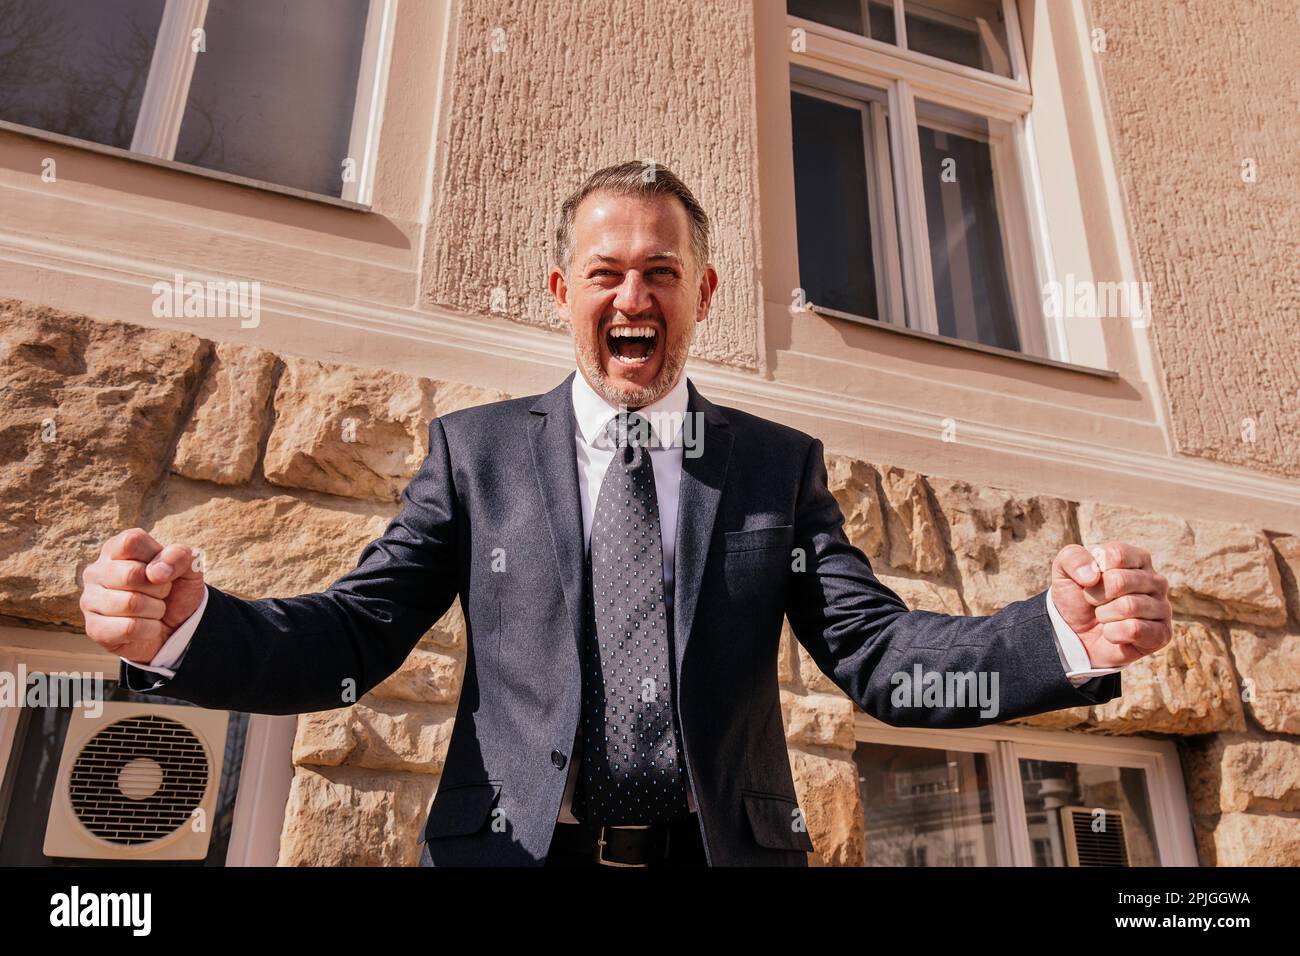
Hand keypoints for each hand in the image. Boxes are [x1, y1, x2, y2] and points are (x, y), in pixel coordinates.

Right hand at [80, 528, 205, 663]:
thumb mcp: (188, 568)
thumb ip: (179, 557)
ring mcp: (90, 600)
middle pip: (131, 574)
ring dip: (156, 610)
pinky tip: (147, 627)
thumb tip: (156, 572)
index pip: (132, 541)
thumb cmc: (175, 591)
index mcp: (116, 549)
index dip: (158, 558)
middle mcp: (96, 571)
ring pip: (130, 603)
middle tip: (161, 593)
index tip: (164, 571)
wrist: (176, 628)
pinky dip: (150, 629)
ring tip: (153, 610)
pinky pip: (129, 628)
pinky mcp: (94, 628)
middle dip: (159, 588)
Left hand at [1050, 541, 1171, 668]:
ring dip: (1104, 615)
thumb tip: (1093, 575)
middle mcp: (1156, 580)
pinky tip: (1113, 633)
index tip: (1090, 580)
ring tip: (1104, 618)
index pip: (1116, 555)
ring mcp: (1162, 607)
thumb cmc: (1077, 598)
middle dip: (1095, 595)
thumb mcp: (1064, 571)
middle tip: (1095, 603)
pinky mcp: (1162, 634)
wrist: (1076, 636)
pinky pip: (1135, 630)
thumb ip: (1073, 558)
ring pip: (1127, 606)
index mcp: (1138, 559)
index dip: (1093, 570)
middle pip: (1119, 580)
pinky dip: (1113, 633)